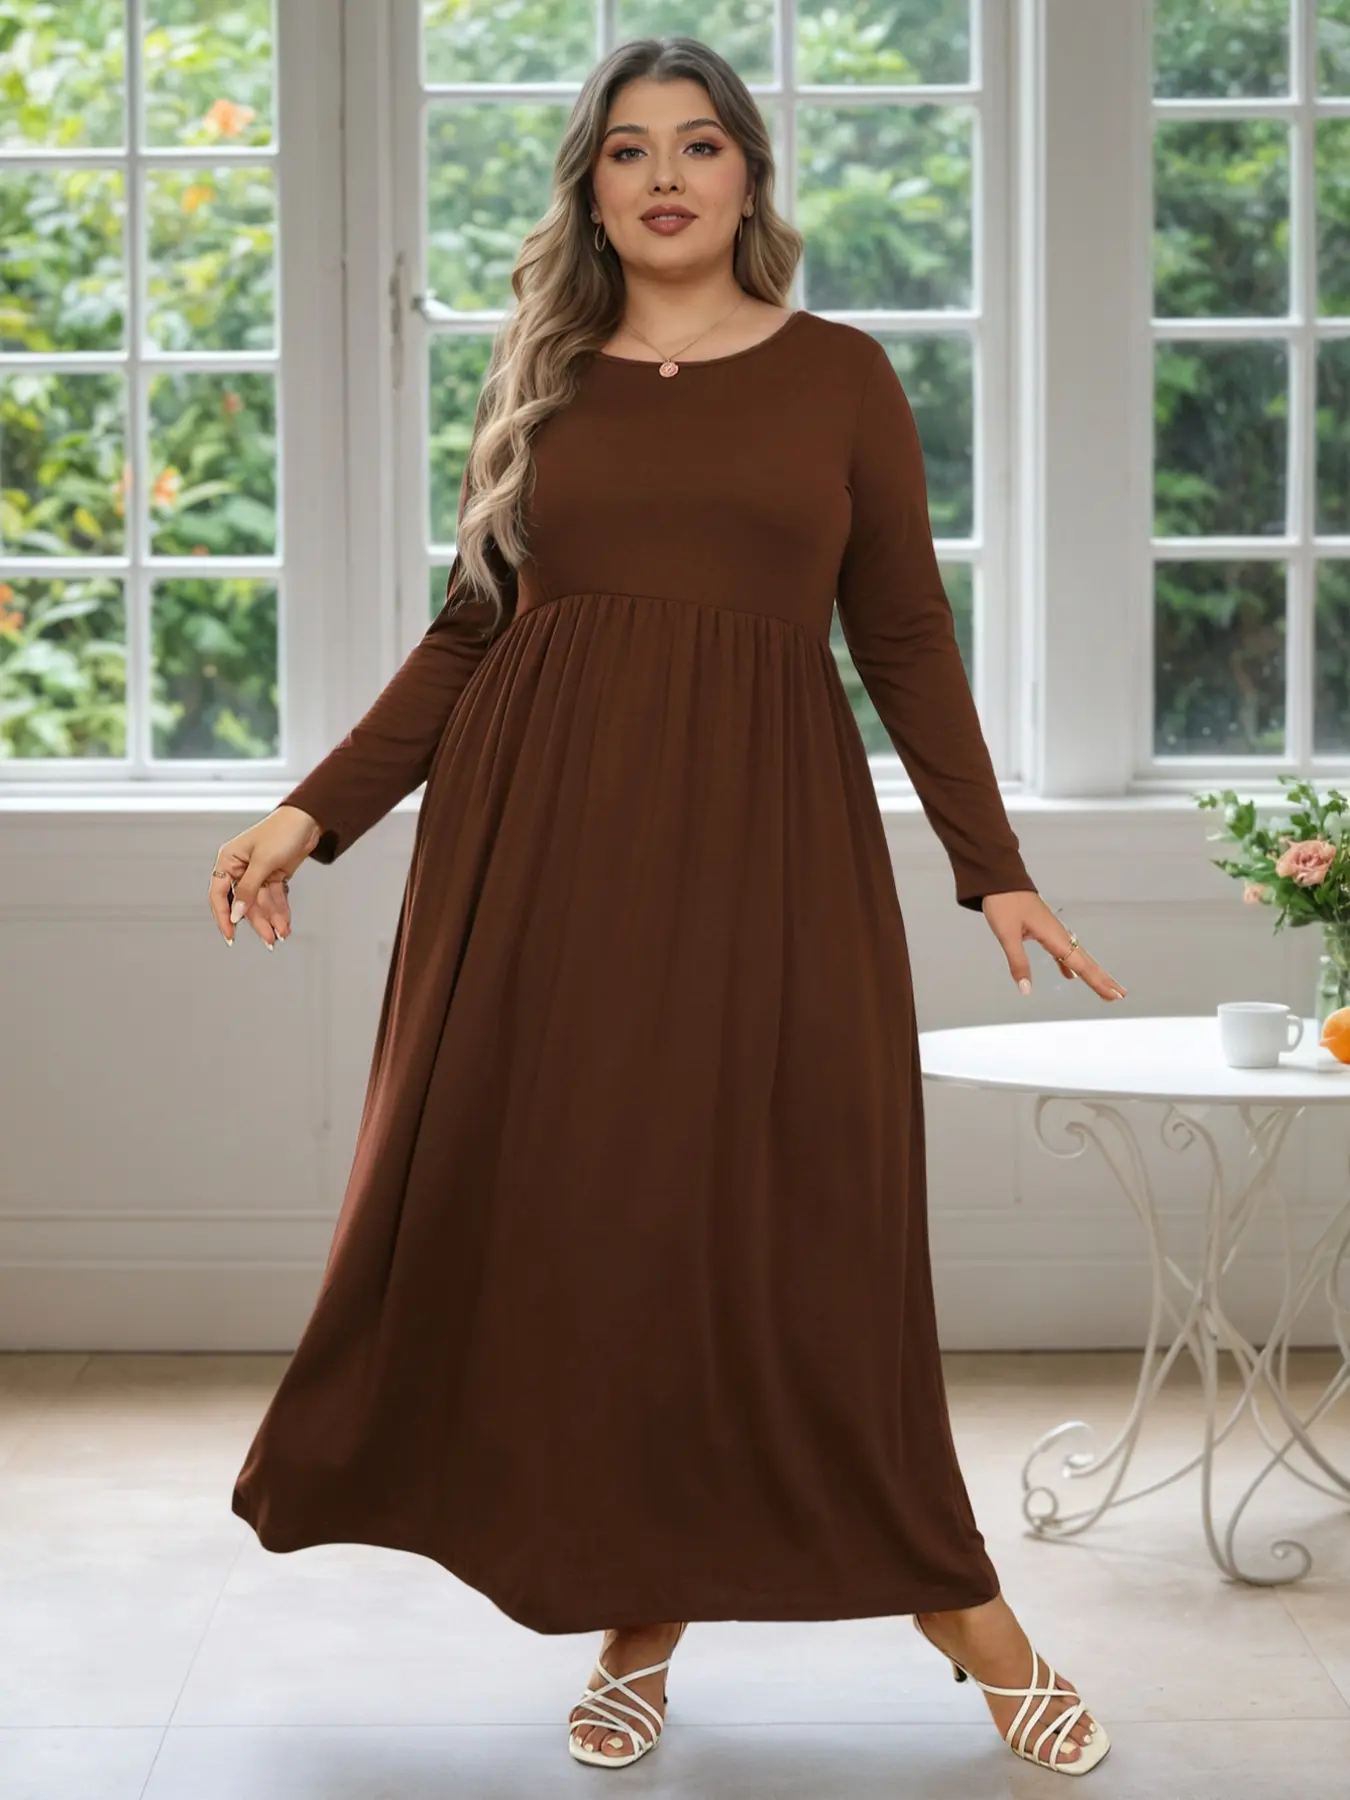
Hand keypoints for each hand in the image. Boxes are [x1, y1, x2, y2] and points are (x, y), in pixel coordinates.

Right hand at [208, 805, 321, 948]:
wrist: (308, 820)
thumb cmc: (281, 832)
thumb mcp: (263, 862)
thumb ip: (248, 889)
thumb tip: (237, 913)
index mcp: (229, 860)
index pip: (219, 894)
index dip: (224, 916)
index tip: (231, 935)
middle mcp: (240, 868)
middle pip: (244, 902)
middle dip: (257, 921)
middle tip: (268, 940)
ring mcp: (258, 873)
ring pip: (261, 903)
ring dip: (271, 919)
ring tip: (282, 934)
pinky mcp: (274, 875)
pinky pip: (274, 898)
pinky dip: (280, 910)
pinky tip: (285, 924)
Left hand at [980, 891, 1126, 1002]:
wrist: (1000, 878)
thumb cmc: (1004, 903)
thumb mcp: (1007, 935)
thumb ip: (1018, 963)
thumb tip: (1026, 989)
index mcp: (1054, 936)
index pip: (1081, 965)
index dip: (1098, 982)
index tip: (1114, 995)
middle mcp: (1059, 934)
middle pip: (1086, 962)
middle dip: (1103, 979)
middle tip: (1120, 995)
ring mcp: (1054, 931)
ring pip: (1077, 957)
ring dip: (1091, 973)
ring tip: (1104, 988)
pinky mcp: (1045, 929)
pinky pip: (1063, 951)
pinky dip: (1069, 965)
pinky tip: (1069, 976)